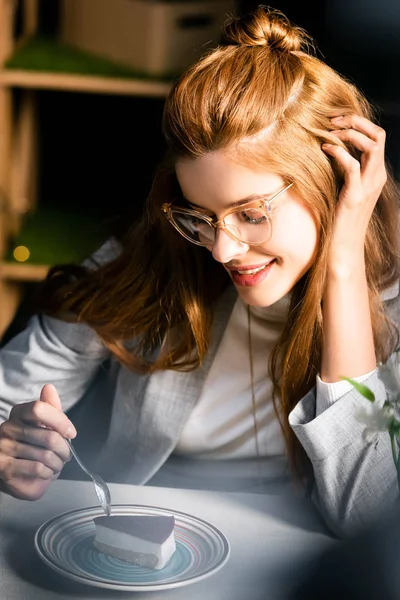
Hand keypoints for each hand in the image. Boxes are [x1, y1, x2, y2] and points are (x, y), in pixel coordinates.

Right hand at [0, 384, 75, 500]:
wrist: (19, 474)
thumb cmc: (35, 446)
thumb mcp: (45, 425)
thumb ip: (51, 408)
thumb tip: (49, 387)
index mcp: (18, 413)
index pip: (39, 409)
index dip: (60, 421)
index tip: (71, 433)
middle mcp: (8, 428)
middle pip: (48, 436)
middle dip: (64, 450)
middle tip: (65, 455)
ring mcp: (3, 447)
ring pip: (45, 455)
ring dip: (57, 463)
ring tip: (56, 464)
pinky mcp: (4, 467)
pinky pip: (37, 468)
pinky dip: (48, 472)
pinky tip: (47, 472)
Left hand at [322, 114, 386, 272]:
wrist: (343, 247)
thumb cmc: (339, 218)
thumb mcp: (344, 188)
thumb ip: (344, 170)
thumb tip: (330, 149)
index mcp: (375, 173)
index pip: (376, 136)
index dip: (358, 122)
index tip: (335, 120)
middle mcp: (376, 177)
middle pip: (378, 135)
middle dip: (356, 121)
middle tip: (332, 120)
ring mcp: (368, 186)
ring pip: (372, 145)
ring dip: (350, 133)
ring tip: (329, 132)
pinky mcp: (355, 196)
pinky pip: (353, 165)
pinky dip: (340, 152)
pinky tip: (325, 149)